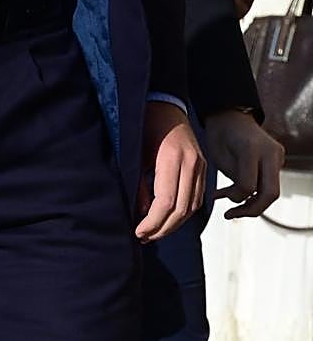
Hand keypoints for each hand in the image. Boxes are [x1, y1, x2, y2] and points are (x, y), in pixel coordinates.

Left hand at [136, 101, 205, 241]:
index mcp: (172, 158)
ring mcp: (201, 166)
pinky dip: (184, 211)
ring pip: (192, 206)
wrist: (165, 103)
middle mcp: (192, 164)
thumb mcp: (137, 153)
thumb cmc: (145, 124)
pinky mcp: (204, 168)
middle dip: (163, 227)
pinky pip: (197, 197)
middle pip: (182, 209)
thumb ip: (139, 184)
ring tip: (154, 231)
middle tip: (145, 236)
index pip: (166, 202)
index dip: (153, 222)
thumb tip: (143, 213)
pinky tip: (168, 217)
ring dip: (174, 223)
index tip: (139, 232)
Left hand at [206, 108, 283, 217]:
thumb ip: (231, 177)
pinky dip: (257, 192)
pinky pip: (270, 182)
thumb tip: (238, 200)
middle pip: (270, 193)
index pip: (248, 185)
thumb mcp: (217, 154)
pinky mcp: (278, 158)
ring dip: (255, 203)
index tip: (218, 197)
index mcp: (250, 148)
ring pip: (273, 191)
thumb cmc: (219, 131)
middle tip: (231, 214)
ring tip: (234, 209)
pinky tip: (241, 196)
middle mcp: (270, 151)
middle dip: (252, 209)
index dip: (233, 197)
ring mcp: (277, 154)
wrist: (230, 113)